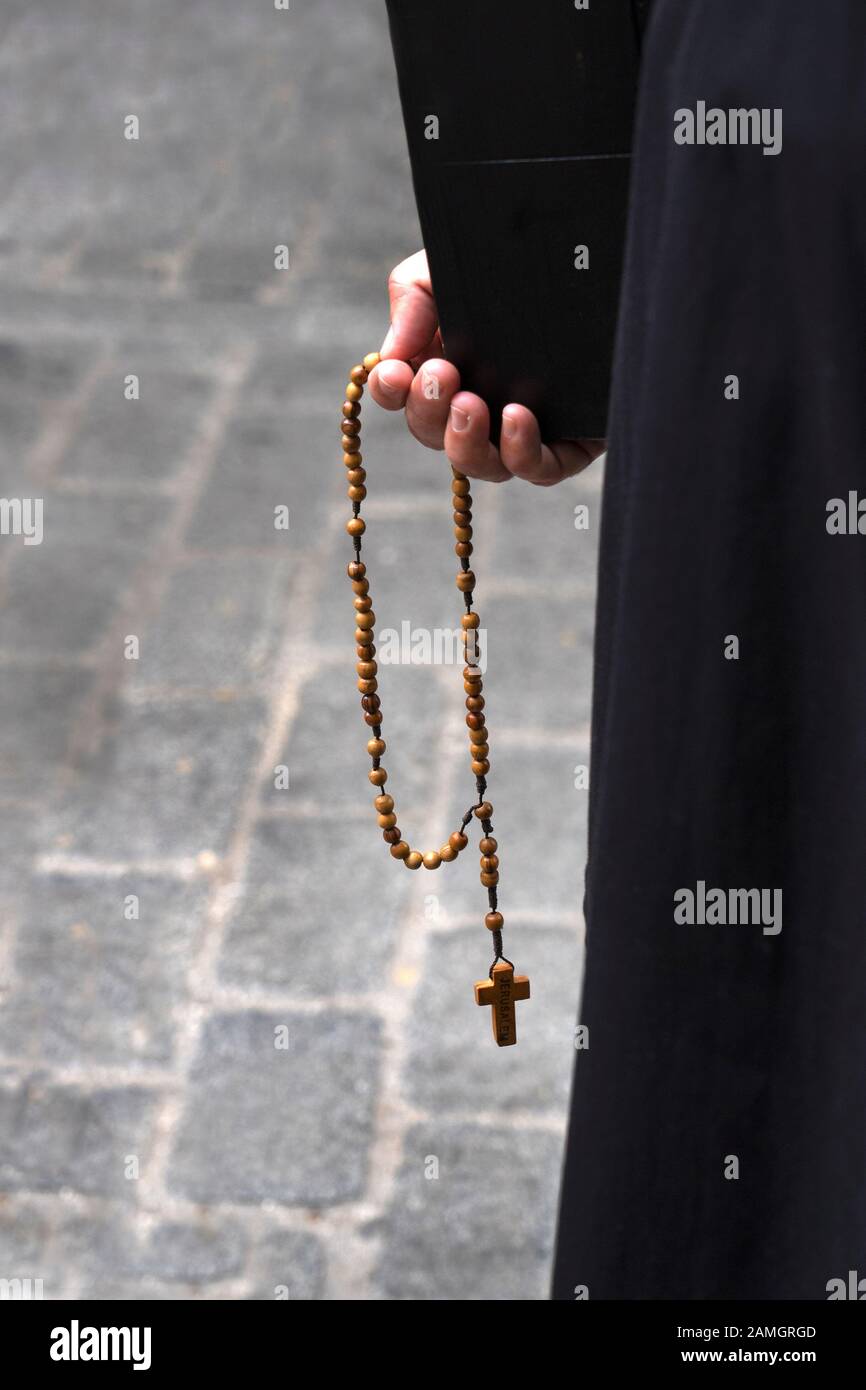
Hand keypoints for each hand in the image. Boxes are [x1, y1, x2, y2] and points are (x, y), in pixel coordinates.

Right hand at [368, 250, 604, 484]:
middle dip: (428, 412)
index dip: (391, 392)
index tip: (395, 373)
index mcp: (447, 363)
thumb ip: (413, 296)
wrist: (598, 250)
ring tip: (470, 404)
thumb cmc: (518, 258)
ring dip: (464, 442)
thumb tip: (390, 355)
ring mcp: (524, 426)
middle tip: (440, 377)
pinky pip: (540, 470)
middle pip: (435, 435)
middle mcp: (481, 401)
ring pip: (482, 464)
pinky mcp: (571, 440)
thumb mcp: (453, 264)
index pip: (403, 396)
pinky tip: (515, 416)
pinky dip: (520, 452)